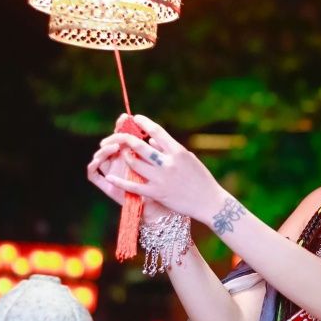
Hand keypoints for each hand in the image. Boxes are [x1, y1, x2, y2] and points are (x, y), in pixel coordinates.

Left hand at [94, 113, 220, 221]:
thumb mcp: (188, 159)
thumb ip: (169, 149)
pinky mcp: (157, 193)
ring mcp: (161, 179)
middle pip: (140, 146)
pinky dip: (120, 182)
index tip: (135, 118)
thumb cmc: (201, 178)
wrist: (209, 202)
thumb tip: (152, 140)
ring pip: (134, 164)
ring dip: (125, 157)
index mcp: (178, 151)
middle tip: (120, 136)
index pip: (157, 131)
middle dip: (126, 139)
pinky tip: (111, 177)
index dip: (143, 123)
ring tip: (122, 153)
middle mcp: (168, 163)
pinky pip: (133, 186)